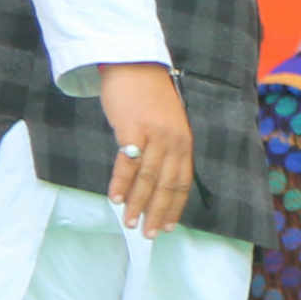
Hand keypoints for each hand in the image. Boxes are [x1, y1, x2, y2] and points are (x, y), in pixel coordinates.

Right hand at [97, 65, 191, 236]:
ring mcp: (155, 135)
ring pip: (148, 178)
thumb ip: (162, 149)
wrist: (133, 65)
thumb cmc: (146, 96)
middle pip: (167, 185)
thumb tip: (152, 180)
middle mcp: (174, 141)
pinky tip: (116, 199)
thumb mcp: (164, 124)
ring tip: (130, 223)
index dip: (175, 206)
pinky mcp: (133, 128)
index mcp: (184, 142)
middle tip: (149, 235)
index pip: (183, 182)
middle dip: (158, 213)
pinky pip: (127, 162)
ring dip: (139, 204)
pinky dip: (122, 183)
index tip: (169, 227)